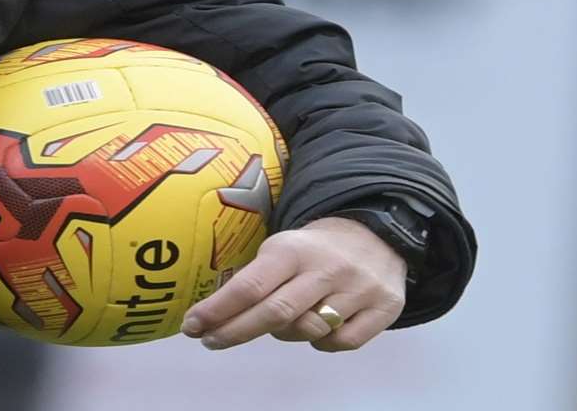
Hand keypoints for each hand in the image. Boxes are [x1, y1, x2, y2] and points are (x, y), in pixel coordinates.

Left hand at [180, 216, 406, 352]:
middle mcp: (326, 268)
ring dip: (284, 334)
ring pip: (308, 332)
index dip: (218, 311)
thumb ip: (258, 278)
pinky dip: (322, 343)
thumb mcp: (283, 248)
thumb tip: (215, 316)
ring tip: (280, 323)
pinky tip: (318, 329)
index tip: (192, 327)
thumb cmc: (314, 249)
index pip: (250, 286)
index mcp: (294, 249)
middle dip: (236, 332)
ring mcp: (357, 290)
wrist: (378, 234)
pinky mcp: (384, 308)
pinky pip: (341, 343)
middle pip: (275, 314)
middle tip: (212, 341)